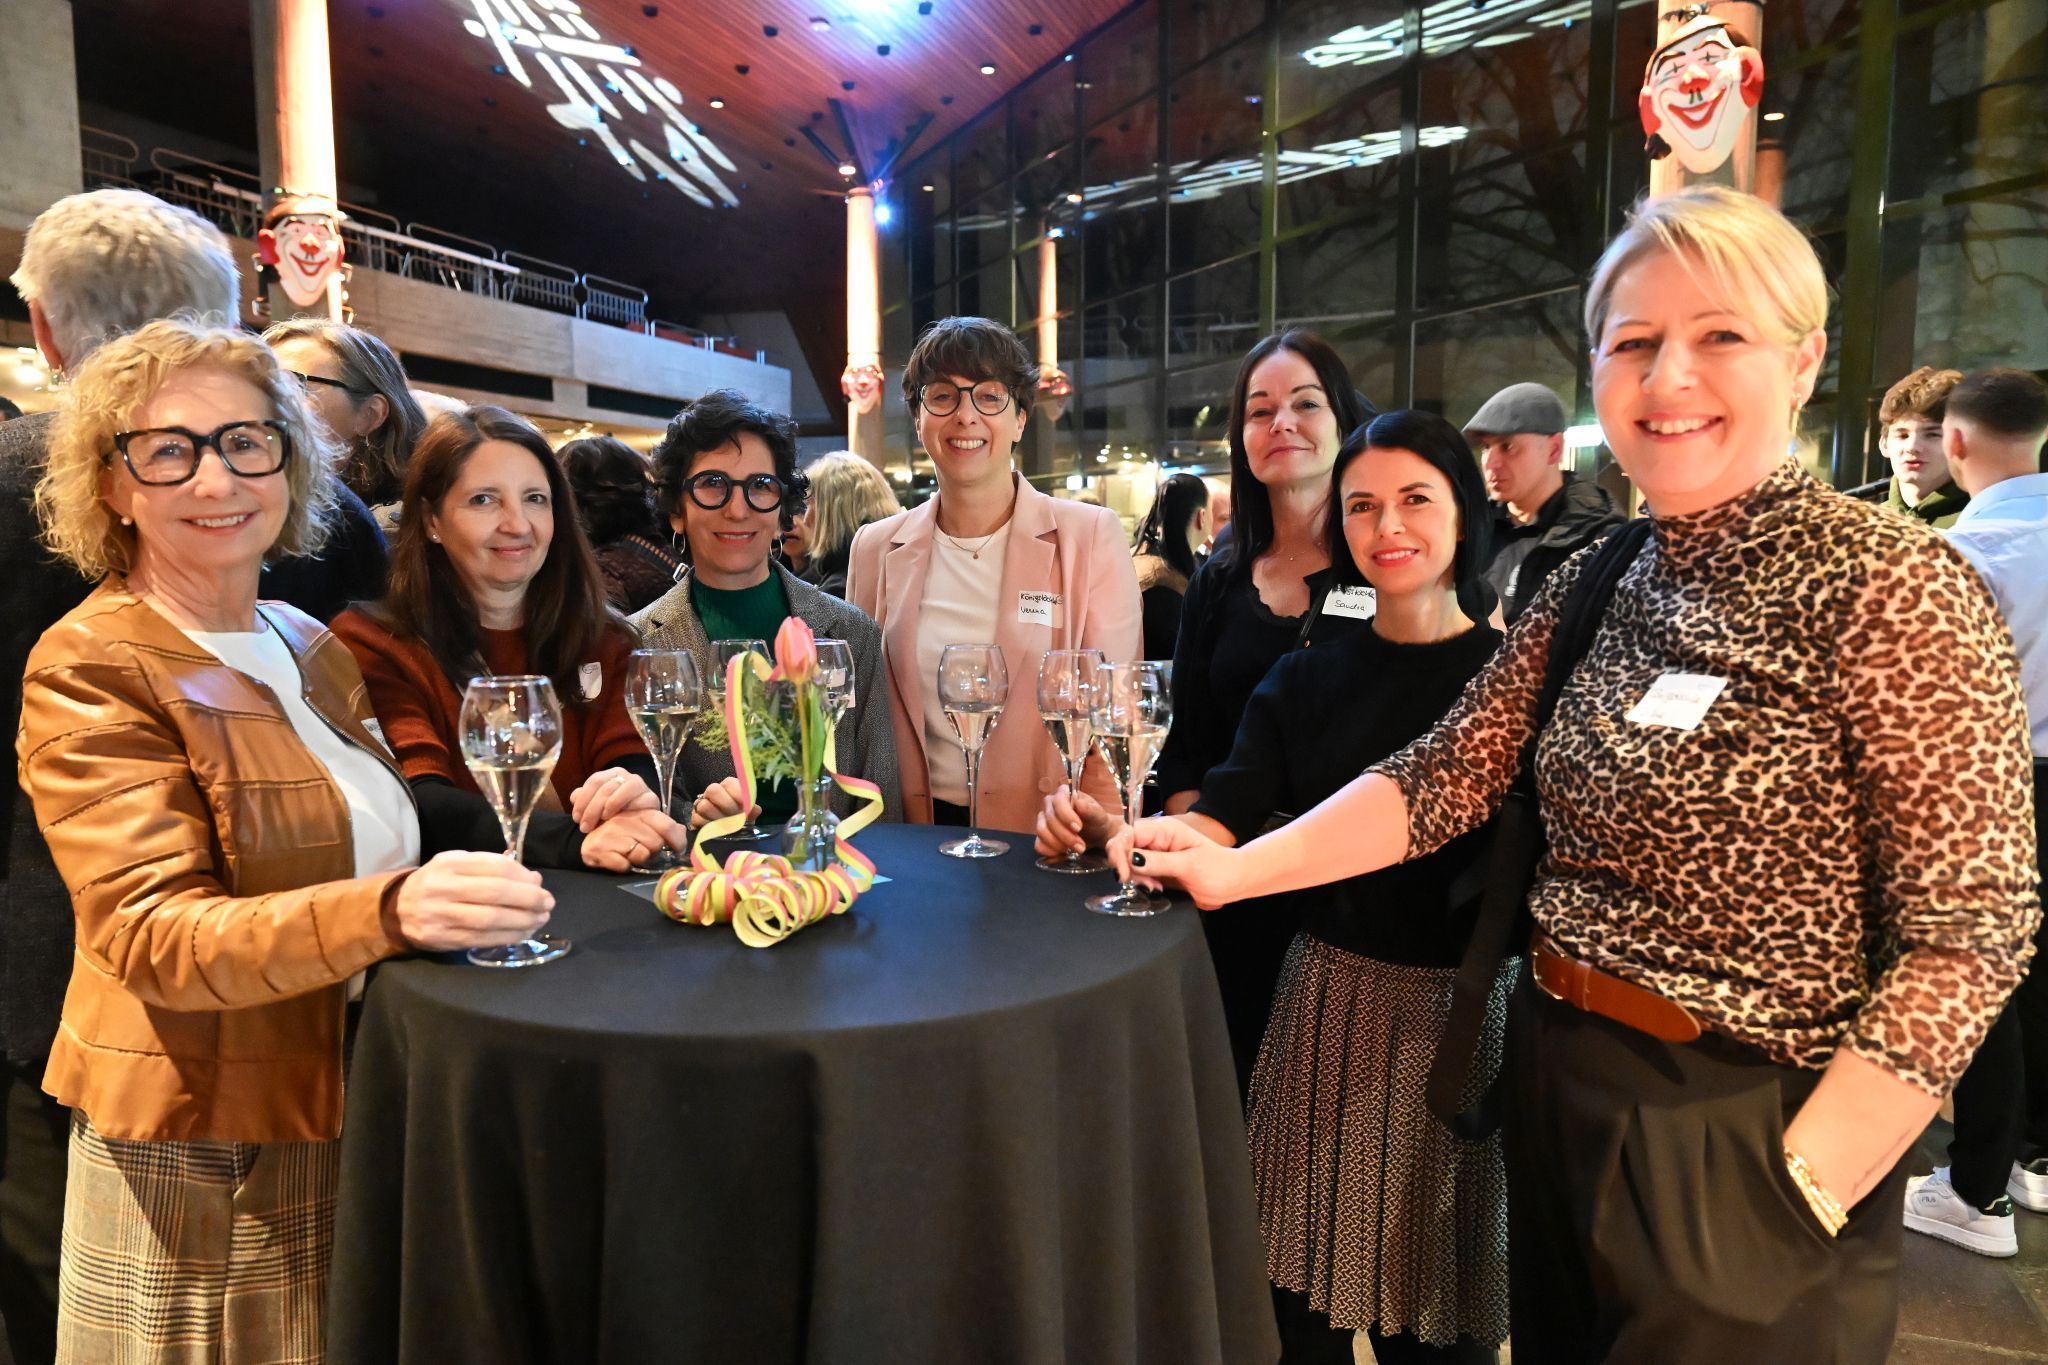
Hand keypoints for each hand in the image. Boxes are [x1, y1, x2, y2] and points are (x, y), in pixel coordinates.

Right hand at [394, 850, 553, 950]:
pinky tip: (523, 933)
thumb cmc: (437, 883)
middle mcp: (442, 888)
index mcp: (449, 864)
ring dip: (522, 921)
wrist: (396, 910)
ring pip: (490, 920)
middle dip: (529, 900)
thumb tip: (533, 880)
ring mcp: (440, 915)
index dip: (522, 877)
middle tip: (548, 904)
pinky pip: (482, 939)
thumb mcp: (459, 865)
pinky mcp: (442, 939)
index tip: (540, 884)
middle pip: (495, 894)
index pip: (495, 867)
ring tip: (540, 920)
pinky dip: (508, 937)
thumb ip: (493, 868)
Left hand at [569, 767, 658, 831]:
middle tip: (585, 827)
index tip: (576, 819)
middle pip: (606, 787)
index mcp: (610, 775)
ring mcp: (640, 785)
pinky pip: (642, 799)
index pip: (594, 781)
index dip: (583, 800)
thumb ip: (584, 800)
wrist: (637, 824)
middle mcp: (625, 776)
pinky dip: (630, 807)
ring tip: (603, 820)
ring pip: (624, 788)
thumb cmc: (614, 814)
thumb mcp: (596, 807)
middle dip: (592, 809)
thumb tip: (574, 797)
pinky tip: (620, 818)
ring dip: (611, 805)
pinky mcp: (652, 798)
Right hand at [579, 808, 688, 872]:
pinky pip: (625, 865)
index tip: (678, 848)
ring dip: (638, 858)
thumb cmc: (622, 833)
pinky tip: (617, 859)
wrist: (590, 840)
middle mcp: (625, 819)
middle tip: (642, 848)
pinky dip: (623, 866)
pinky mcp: (599, 848)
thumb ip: (664, 827)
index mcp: (640, 811)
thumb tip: (681, 832)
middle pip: (656, 843)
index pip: (667, 825)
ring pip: (642, 855)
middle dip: (653, 850)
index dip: (677, 840)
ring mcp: (610, 833)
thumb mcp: (643, 825)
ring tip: (629, 852)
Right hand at [689, 777, 759, 829]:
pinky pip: (697, 819)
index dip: (737, 794)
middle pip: (713, 790)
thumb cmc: (739, 818)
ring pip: (704, 805)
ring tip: (727, 826)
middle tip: (735, 817)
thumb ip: (752, 811)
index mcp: (729, 787)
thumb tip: (755, 810)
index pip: (730, 783)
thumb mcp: (748, 815)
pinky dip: (708, 826)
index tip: (745, 807)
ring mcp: (701, 803)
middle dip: (726, 805)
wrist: (726, 832)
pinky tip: (716, 831)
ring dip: (717, 818)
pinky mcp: (694, 817)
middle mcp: (713, 792)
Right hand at [1033, 784, 1121, 857]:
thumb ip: (1090, 809)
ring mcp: (1043, 820)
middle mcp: (1050, 805)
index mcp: (1063, 794)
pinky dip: (1052, 851)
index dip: (1066, 815)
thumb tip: (1078, 803)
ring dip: (1059, 845)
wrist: (1096, 835)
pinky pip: (1039, 845)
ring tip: (1076, 849)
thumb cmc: (1096, 820)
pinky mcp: (1041, 836)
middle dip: (1066, 836)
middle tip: (1081, 846)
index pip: (1058, 801)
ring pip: (1042, 832)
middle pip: (1050, 819)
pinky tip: (1064, 853)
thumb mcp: (1098, 814)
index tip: (1078, 828)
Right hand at [1108, 816, 1243, 909]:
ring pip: (1128, 862)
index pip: (1129, 833)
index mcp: (1164, 829)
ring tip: (1156, 888)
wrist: (1235, 882)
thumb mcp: (1189, 865)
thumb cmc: (1219, 869)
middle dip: (1127, 867)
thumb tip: (1130, 860)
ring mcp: (1155, 853)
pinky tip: (1156, 889)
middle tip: (1147, 884)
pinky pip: (1138, 874)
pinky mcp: (1156, 868)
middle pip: (1123, 846)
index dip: (1120, 851)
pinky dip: (1142, 883)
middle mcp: (1156, 839)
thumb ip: (1158, 862)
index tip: (1124, 875)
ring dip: (1136, 878)